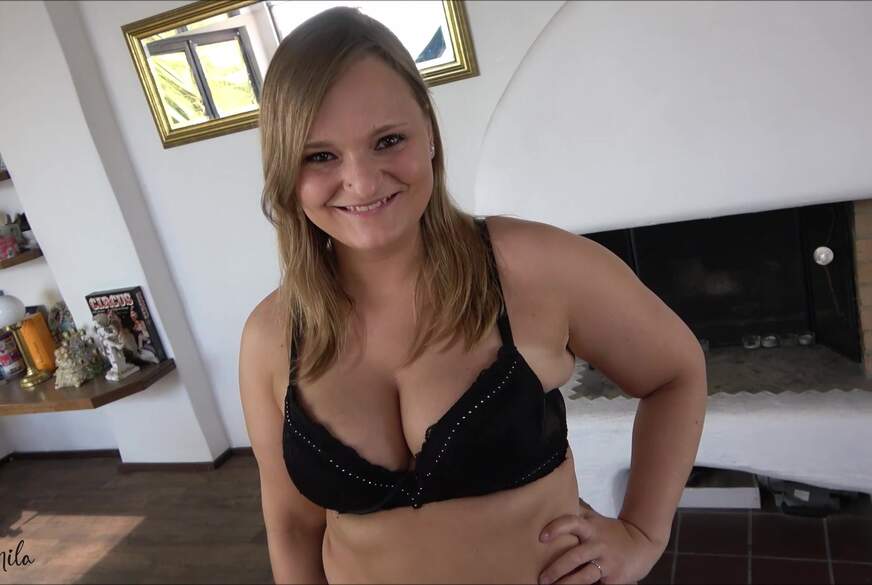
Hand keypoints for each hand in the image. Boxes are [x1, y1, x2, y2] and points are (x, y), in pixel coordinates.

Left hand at [538, 499, 665, 583]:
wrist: (643, 543)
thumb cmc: (611, 532)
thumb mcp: (595, 519)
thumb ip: (577, 513)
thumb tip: (554, 502)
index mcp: (591, 528)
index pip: (571, 523)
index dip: (556, 528)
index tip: (541, 537)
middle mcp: (598, 544)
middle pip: (574, 556)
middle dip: (556, 569)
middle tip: (542, 579)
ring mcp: (607, 563)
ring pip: (584, 576)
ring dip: (567, 584)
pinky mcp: (615, 579)